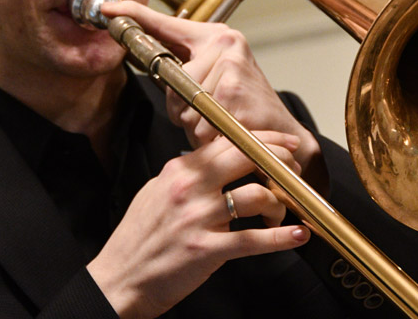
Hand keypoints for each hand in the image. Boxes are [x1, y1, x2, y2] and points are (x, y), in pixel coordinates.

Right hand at [86, 131, 309, 318]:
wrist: (119, 279)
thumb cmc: (139, 238)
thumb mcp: (157, 191)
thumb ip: (187, 173)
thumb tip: (216, 158)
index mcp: (179, 170)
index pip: (228, 141)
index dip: (263, 139)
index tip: (285, 142)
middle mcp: (189, 188)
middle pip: (247, 157)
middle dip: (279, 159)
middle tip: (295, 168)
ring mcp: (198, 218)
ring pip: (255, 196)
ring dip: (279, 203)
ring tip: (283, 212)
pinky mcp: (206, 250)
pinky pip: (253, 239)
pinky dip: (281, 238)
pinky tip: (298, 235)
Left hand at [102, 1, 322, 179]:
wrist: (283, 134)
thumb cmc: (245, 109)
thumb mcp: (215, 81)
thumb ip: (186, 72)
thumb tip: (156, 71)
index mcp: (216, 37)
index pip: (167, 24)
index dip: (135, 15)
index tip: (108, 11)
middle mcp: (224, 44)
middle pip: (172, 82)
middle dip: (183, 109)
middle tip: (212, 114)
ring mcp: (230, 66)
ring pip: (184, 105)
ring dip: (197, 125)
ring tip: (222, 124)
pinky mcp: (233, 90)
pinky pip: (199, 121)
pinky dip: (209, 136)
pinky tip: (229, 132)